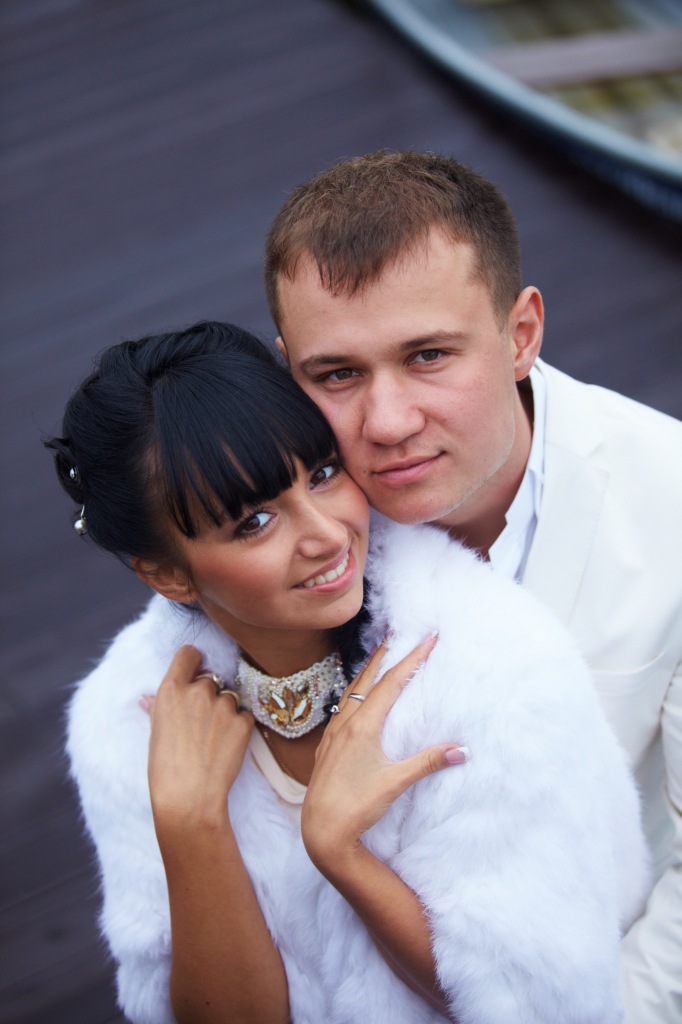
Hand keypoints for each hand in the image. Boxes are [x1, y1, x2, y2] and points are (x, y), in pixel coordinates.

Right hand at [145, 646, 253, 838]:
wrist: (188, 797)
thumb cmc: (164, 769)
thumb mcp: (155, 733)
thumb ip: (158, 708)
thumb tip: (149, 699)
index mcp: (171, 689)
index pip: (188, 654)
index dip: (193, 661)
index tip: (195, 670)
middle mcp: (198, 691)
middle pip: (210, 679)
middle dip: (208, 696)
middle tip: (201, 724)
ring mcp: (223, 705)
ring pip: (230, 697)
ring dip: (225, 712)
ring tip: (213, 739)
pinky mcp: (243, 721)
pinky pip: (245, 716)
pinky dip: (239, 727)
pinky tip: (226, 747)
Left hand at [301, 636, 468, 866]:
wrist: (320, 829)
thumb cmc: (356, 806)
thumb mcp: (395, 782)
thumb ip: (427, 762)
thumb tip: (462, 749)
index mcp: (363, 726)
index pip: (392, 682)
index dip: (411, 659)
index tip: (427, 638)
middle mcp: (346, 723)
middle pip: (369, 678)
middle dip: (387, 655)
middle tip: (401, 634)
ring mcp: (334, 733)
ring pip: (353, 691)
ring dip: (369, 671)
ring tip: (381, 657)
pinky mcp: (328, 746)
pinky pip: (343, 707)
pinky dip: (356, 692)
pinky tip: (359, 698)